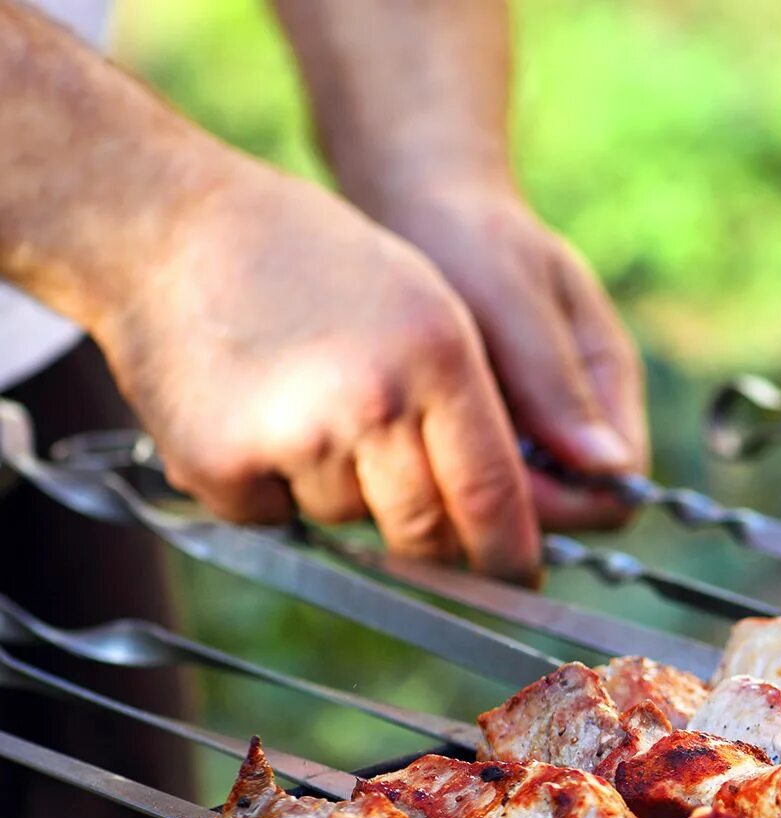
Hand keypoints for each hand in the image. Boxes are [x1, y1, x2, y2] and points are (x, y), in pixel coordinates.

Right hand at [94, 164, 541, 579]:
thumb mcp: (425, 302)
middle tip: (425, 526)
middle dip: (432, 544)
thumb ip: (483, 400)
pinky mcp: (222, 465)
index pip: (493, 493)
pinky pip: (276, 520)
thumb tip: (565, 479)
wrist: (167, 229)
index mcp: (438, 357)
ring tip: (308, 408)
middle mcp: (373, 402)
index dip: (511, 552)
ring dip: (342, 492)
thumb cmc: (312, 264)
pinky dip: (270, 488)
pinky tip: (255, 419)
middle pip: (426, 533)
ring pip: (350, 522)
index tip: (519, 578)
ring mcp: (296, 436)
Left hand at [366, 177, 646, 528]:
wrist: (419, 199)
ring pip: (526, 503)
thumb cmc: (468, 234)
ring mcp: (542, 423)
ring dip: (477, 492)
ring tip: (416, 453)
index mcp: (610, 382)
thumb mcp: (512, 300)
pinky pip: (486, 478)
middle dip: (514, 505)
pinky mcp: (498, 425)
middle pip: (573, 509)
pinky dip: (453, 471)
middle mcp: (584, 414)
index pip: (618, 490)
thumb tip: (611, 468)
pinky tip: (408, 444)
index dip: (563, 504)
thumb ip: (556, 382)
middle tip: (436, 469)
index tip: (489, 478)